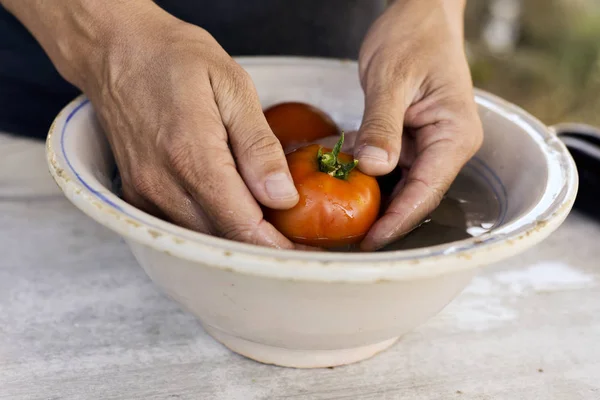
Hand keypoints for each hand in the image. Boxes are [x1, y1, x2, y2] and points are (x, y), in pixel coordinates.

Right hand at [78, 6, 300, 248]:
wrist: (115, 50)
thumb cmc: (174, 59)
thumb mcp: (232, 87)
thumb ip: (258, 147)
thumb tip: (282, 196)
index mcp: (191, 154)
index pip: (240, 223)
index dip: (274, 245)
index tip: (301, 249)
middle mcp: (161, 182)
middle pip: (220, 239)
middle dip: (260, 244)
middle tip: (292, 234)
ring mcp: (144, 191)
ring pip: (199, 238)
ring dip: (235, 236)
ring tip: (267, 221)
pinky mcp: (137, 193)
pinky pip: (179, 225)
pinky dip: (209, 225)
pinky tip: (230, 206)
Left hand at [354, 0, 482, 250]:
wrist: (420, 15)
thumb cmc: (414, 37)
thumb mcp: (392, 79)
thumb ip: (382, 125)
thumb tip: (373, 167)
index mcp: (454, 135)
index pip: (426, 191)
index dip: (398, 220)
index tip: (371, 242)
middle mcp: (447, 145)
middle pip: (416, 195)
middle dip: (385, 219)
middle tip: (349, 240)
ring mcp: (431, 144)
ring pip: (402, 185)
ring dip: (374, 201)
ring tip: (342, 221)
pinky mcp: (413, 138)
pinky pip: (392, 167)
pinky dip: (369, 176)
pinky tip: (344, 184)